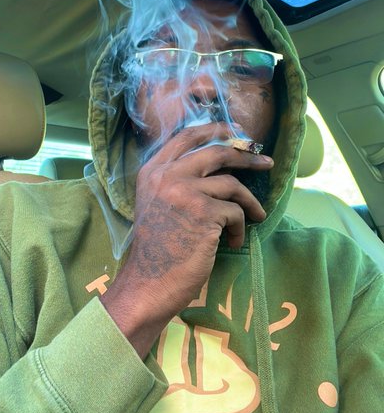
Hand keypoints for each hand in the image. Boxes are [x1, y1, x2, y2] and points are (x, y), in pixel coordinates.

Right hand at [101, 123, 273, 356]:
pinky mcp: (204, 212)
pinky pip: (236, 212)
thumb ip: (177, 181)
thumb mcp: (157, 204)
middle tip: (265, 163)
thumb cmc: (157, 250)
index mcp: (152, 170)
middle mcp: (166, 175)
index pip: (187, 136)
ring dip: (249, 202)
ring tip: (256, 216)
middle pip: (217, 152)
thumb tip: (217, 168)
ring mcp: (185, 191)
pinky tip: (233, 242)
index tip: (238, 134)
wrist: (148, 283)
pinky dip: (240, 228)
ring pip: (232, 184)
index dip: (216, 129)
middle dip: (246, 156)